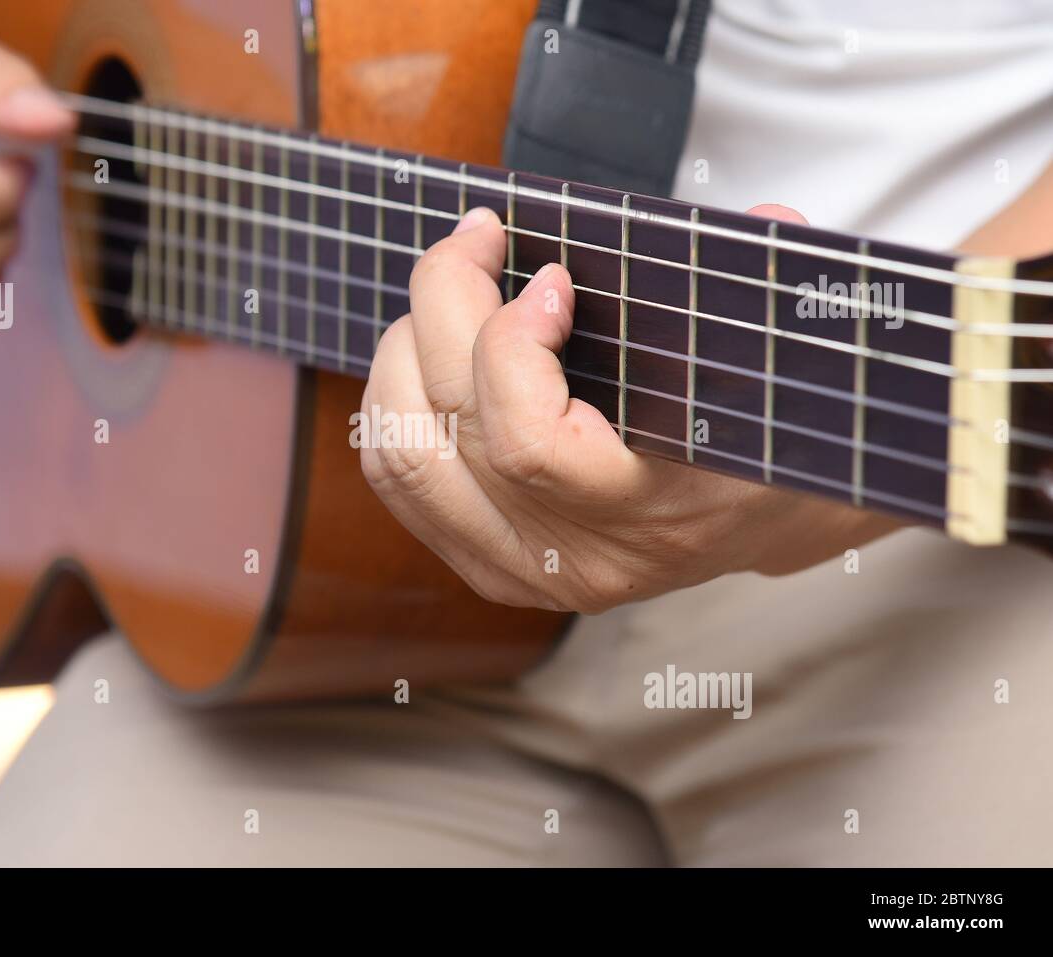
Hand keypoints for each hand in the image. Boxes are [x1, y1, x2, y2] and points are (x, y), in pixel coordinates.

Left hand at [359, 205, 898, 613]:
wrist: (771, 515)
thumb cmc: (771, 421)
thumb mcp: (789, 359)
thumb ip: (771, 293)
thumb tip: (764, 224)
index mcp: (657, 514)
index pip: (528, 447)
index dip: (511, 346)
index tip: (551, 276)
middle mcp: (580, 557)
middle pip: (451, 432)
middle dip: (442, 307)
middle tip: (477, 238)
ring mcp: (526, 571)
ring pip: (402, 458)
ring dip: (404, 353)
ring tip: (448, 289)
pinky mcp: (490, 565)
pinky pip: (398, 478)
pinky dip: (395, 401)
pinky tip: (431, 348)